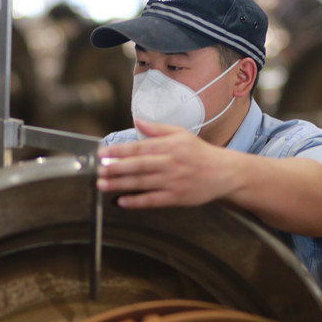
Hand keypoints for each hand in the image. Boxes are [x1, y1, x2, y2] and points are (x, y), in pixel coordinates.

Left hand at [97, 119, 237, 208]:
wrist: (223, 173)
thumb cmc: (200, 153)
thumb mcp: (181, 133)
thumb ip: (157, 129)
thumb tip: (137, 120)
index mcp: (169, 146)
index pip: (139, 147)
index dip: (119, 151)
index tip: (103, 153)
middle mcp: (170, 163)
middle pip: (138, 165)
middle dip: (115, 168)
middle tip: (98, 170)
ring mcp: (172, 181)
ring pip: (142, 183)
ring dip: (120, 184)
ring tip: (103, 184)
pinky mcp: (176, 197)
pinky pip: (152, 200)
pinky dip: (136, 201)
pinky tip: (122, 201)